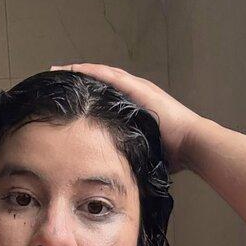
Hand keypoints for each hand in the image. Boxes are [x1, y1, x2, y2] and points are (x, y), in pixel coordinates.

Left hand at [49, 63, 200, 174]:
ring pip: (102, 74)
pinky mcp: (138, 88)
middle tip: (55, 75)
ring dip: (79, 71)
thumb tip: (116, 176)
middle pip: (100, 81)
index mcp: (135, 108)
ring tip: (58, 69)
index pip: (104, 97)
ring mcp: (137, 88)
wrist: (191, 144)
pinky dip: (91, 71)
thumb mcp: (142, 153)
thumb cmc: (172, 154)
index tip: (65, 97)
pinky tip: (75, 69)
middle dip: (77, 78)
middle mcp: (135, 93)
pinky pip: (109, 76)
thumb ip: (128, 156)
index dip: (84, 95)